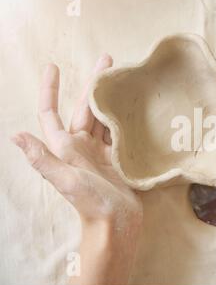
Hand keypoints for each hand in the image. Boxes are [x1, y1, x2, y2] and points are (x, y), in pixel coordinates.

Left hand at [11, 55, 142, 229]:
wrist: (116, 223)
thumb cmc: (90, 203)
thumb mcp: (65, 181)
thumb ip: (42, 159)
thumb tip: (15, 134)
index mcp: (65, 147)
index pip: (51, 112)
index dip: (50, 89)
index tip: (53, 66)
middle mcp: (81, 145)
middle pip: (85, 107)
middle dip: (94, 83)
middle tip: (107, 60)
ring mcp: (100, 151)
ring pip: (103, 116)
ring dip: (110, 97)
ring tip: (121, 78)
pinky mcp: (117, 157)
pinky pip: (118, 131)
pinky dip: (122, 117)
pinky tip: (130, 105)